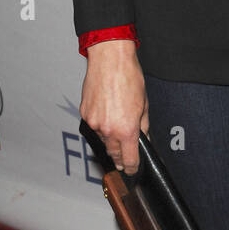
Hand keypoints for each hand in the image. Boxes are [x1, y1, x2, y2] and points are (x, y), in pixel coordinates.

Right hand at [80, 39, 148, 174]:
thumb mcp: (144, 105)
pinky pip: (93, 126)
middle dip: (120, 156)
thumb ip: (143, 126)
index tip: (132, 169)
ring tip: (117, 123)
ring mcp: (94, 123)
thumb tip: (144, 139)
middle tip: (125, 156)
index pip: (129, 159)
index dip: (132, 167)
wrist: (110, 60)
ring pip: (103, 139)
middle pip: (113, 154)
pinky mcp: (84, 114)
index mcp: (127, 129)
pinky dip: (100, 124)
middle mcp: (108, 130)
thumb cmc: (129, 77)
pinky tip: (107, 112)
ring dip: (110, 138)